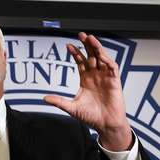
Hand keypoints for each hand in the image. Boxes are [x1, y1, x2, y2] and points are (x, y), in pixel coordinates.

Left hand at [43, 33, 132, 150]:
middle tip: (81, 35)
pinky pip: (111, 66)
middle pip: (91, 56)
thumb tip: (44, 98)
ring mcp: (105, 77)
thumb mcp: (72, 108)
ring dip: (97, 48)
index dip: (75, 53)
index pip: (81, 62)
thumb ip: (59, 101)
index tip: (68, 46)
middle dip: (86, 45)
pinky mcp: (114, 81)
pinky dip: (107, 59)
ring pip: (101, 58)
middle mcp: (96, 76)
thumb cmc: (91, 117)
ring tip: (90, 39)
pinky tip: (101, 54)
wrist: (105, 125)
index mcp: (86, 80)